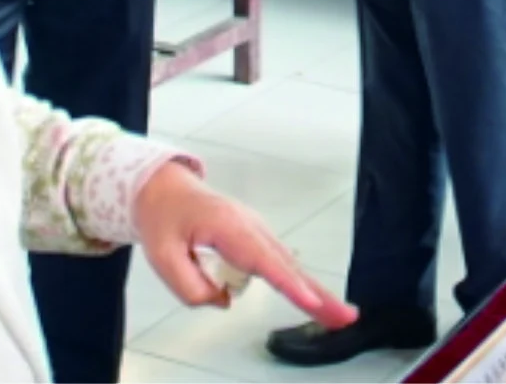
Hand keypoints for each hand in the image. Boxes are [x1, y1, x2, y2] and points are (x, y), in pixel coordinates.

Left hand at [134, 162, 358, 326]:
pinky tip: (316, 300)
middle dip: (318, 292)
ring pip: (290, 265)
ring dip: (314, 291)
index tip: (311, 300)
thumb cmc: (164, 217)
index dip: (289, 283)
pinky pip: (281, 263)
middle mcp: (250, 225)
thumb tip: (223, 301)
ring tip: (337, 316)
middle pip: (288, 264)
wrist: (164, 188)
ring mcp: (257, 230)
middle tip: (345, 316)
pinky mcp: (257, 237)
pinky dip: (300, 282)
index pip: (262, 260)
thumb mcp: (161, 256)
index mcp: (227, 226)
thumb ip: (189, 286)